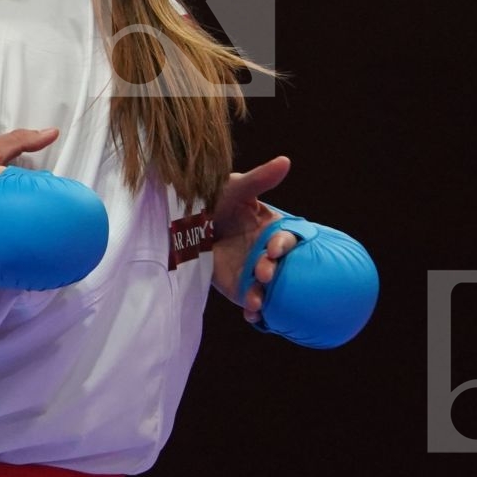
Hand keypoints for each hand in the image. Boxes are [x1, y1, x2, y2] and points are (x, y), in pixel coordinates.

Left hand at [210, 156, 297, 323]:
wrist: (188, 224)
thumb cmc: (215, 201)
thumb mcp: (235, 188)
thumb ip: (259, 179)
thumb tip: (286, 161)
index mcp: (274, 230)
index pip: (288, 239)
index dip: (285, 243)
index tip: (275, 246)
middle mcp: (269, 253)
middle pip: (282, 267)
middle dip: (275, 271)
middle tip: (264, 272)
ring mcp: (256, 272)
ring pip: (270, 288)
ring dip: (266, 295)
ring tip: (256, 301)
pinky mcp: (240, 288)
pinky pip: (254, 303)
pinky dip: (256, 312)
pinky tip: (252, 315)